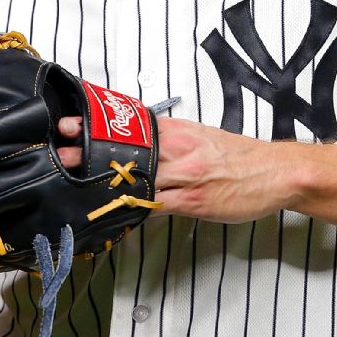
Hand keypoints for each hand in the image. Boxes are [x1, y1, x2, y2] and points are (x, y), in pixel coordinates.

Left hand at [54, 116, 300, 221]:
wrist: (274, 171)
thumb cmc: (239, 156)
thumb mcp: (201, 136)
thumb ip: (171, 140)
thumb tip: (144, 144)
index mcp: (178, 131)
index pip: (130, 125)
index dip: (96, 126)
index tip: (71, 124)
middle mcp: (178, 149)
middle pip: (125, 150)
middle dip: (90, 152)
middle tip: (62, 153)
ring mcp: (184, 176)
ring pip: (136, 177)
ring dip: (105, 182)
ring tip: (76, 184)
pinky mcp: (193, 201)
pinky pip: (155, 205)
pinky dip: (134, 207)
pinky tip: (115, 211)